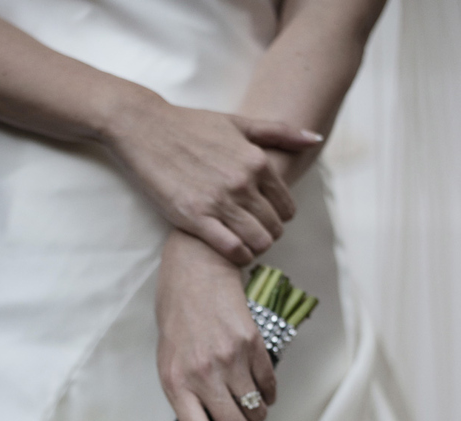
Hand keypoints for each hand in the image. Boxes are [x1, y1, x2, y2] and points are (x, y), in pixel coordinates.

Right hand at [106, 88, 320, 265]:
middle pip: (274, 227)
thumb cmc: (191, 126)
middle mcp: (242, 183)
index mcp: (257, 161)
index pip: (286, 207)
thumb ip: (279, 133)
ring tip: (244, 246)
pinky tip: (231, 252)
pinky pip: (233, 250)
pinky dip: (239, 257)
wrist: (145, 129)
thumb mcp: (238, 123)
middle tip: (253, 236)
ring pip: (258, 241)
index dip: (280, 219)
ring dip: (255, 249)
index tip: (266, 220)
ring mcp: (219, 202)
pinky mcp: (195, 218)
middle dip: (268, 236)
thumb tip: (316, 140)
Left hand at [156, 231, 275, 420]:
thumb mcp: (168, 362)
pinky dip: (269, 397)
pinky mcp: (252, 344)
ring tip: (250, 415)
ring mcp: (230, 359)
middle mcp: (203, 375)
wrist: (195, 273)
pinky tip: (261, 393)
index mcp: (176, 384)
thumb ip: (186, 396)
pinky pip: (269, 386)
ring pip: (255, 411)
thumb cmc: (177, 321)